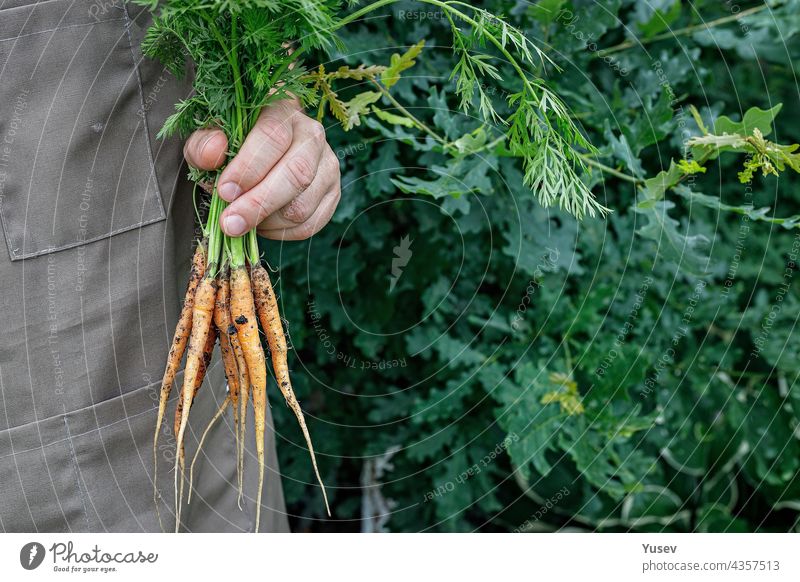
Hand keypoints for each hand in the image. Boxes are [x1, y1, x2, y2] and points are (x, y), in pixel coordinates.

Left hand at [183, 98, 340, 239]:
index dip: (248, 168)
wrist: (264, 145)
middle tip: (230, 223)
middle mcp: (312, 135)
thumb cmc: (233, 139)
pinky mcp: (332, 193)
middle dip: (260, 203)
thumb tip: (212, 153)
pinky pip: (311, 224)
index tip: (225, 192)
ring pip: (304, 205)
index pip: (274, 137)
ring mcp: (328, 165)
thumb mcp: (209, 135)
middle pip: (297, 173)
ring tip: (243, 221)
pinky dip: (283, 233)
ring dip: (268, 222)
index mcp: (282, 110)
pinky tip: (262, 225)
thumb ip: (203, 143)